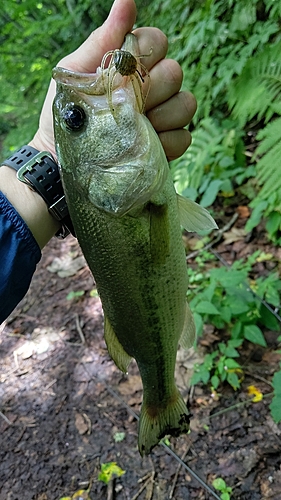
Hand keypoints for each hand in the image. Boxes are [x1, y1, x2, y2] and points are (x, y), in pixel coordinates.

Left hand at [30, 0, 195, 161]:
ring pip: (186, 103)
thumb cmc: (68, 113)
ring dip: (162, 116)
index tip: (123, 71)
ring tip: (134, 128)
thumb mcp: (76, 73)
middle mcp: (153, 88)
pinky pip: (184, 137)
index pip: (158, 42)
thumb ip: (102, 41)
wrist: (62, 159)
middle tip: (126, 104)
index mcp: (132, 65)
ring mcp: (164, 117)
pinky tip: (144, 146)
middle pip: (175, 72)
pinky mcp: (168, 146)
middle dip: (150, 88)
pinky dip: (166, 142)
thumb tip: (126, 1)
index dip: (145, 53)